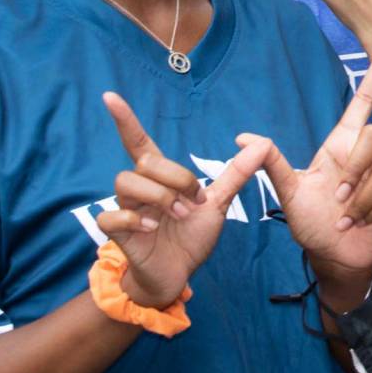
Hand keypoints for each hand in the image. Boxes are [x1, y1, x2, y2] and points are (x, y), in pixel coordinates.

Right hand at [96, 92, 272, 308]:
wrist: (177, 276)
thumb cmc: (190, 238)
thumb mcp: (217, 204)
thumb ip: (236, 174)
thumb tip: (261, 144)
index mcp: (159, 179)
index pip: (139, 142)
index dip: (125, 120)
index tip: (109, 96)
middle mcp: (139, 189)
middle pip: (147, 160)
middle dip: (176, 178)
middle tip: (192, 204)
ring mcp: (126, 209)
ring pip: (127, 181)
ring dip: (160, 198)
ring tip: (177, 217)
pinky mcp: (117, 233)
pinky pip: (112, 214)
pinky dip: (134, 218)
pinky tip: (151, 229)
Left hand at [243, 39, 371, 286]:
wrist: (332, 255)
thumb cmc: (311, 221)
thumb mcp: (289, 191)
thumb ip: (270, 162)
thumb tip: (241, 136)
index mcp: (341, 145)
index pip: (364, 100)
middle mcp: (365, 155)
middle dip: (355, 166)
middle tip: (336, 196)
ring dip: (358, 199)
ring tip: (343, 216)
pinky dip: (369, 211)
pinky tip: (357, 222)